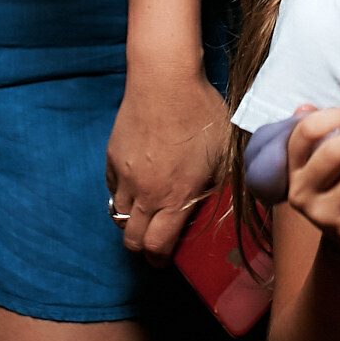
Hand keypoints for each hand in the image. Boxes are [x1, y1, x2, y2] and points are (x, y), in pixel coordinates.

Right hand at [106, 68, 227, 263]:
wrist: (164, 79)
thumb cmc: (201, 112)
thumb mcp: (225, 152)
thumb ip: (221, 183)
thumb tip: (227, 200)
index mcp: (176, 196)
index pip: (157, 246)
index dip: (159, 260)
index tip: (164, 261)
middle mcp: (146, 192)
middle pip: (132, 239)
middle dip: (142, 249)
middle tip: (154, 245)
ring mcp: (125, 174)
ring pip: (119, 215)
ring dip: (131, 222)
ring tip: (146, 215)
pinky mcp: (112, 157)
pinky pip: (112, 188)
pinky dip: (121, 194)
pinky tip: (136, 185)